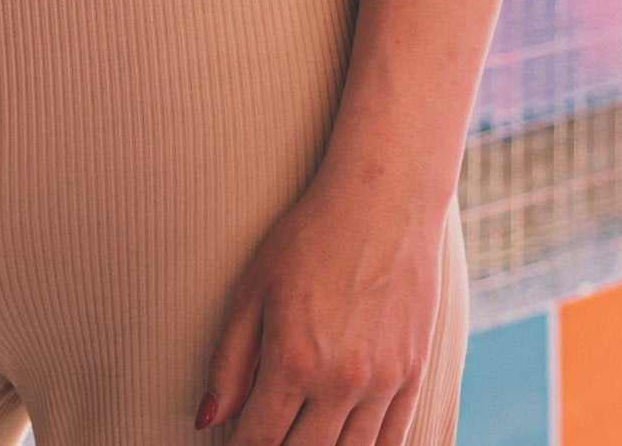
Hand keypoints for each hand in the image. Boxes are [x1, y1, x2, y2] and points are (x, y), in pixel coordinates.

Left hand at [195, 163, 442, 444]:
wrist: (384, 200)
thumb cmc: (309, 238)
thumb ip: (228, 362)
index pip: (260, 439)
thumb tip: (207, 419)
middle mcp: (341, 381)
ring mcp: (384, 381)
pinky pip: (393, 438)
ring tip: (300, 439)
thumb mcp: (252, 290)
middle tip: (265, 441)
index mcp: (293, 361)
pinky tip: (345, 443)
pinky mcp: (414, 373)